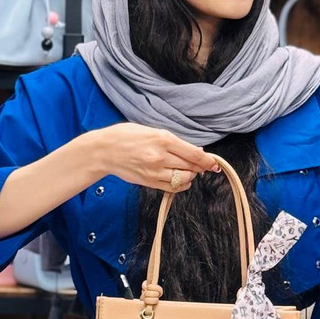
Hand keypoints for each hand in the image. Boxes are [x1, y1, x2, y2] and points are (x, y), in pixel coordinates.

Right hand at [88, 122, 220, 190]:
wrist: (105, 150)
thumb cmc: (126, 136)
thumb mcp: (151, 130)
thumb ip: (173, 141)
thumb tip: (194, 151)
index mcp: (163, 139)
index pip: (193, 154)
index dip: (208, 160)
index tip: (215, 164)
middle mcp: (161, 156)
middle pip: (191, 167)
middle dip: (200, 168)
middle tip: (203, 166)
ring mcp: (155, 171)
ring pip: (183, 179)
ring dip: (190, 177)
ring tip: (188, 171)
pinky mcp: (149, 182)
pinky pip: (172, 188)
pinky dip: (181, 185)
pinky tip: (182, 181)